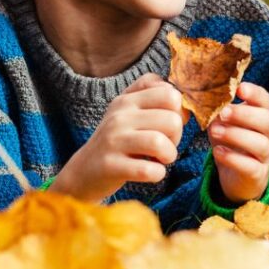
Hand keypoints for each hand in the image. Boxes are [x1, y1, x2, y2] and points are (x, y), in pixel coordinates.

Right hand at [51, 73, 182, 202]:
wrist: (84, 170)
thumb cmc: (117, 140)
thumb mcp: (129, 111)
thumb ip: (155, 96)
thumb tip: (185, 106)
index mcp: (127, 99)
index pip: (170, 94)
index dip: (178, 113)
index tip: (168, 126)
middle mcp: (120, 116)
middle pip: (172, 120)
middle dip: (176, 137)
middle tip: (164, 146)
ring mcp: (114, 140)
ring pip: (160, 143)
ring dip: (169, 155)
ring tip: (160, 160)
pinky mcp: (111, 165)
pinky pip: (149, 170)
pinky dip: (157, 174)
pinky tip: (151, 172)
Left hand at [208, 82, 268, 202]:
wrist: (235, 177)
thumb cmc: (230, 143)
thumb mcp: (222, 124)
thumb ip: (216, 110)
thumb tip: (202, 97)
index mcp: (260, 116)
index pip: (264, 100)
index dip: (254, 93)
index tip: (239, 89)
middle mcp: (268, 134)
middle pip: (267, 120)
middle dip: (244, 115)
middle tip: (222, 113)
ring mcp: (265, 155)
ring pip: (260, 143)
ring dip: (236, 135)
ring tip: (214, 132)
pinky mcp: (258, 173)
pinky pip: (251, 165)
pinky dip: (233, 158)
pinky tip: (217, 152)